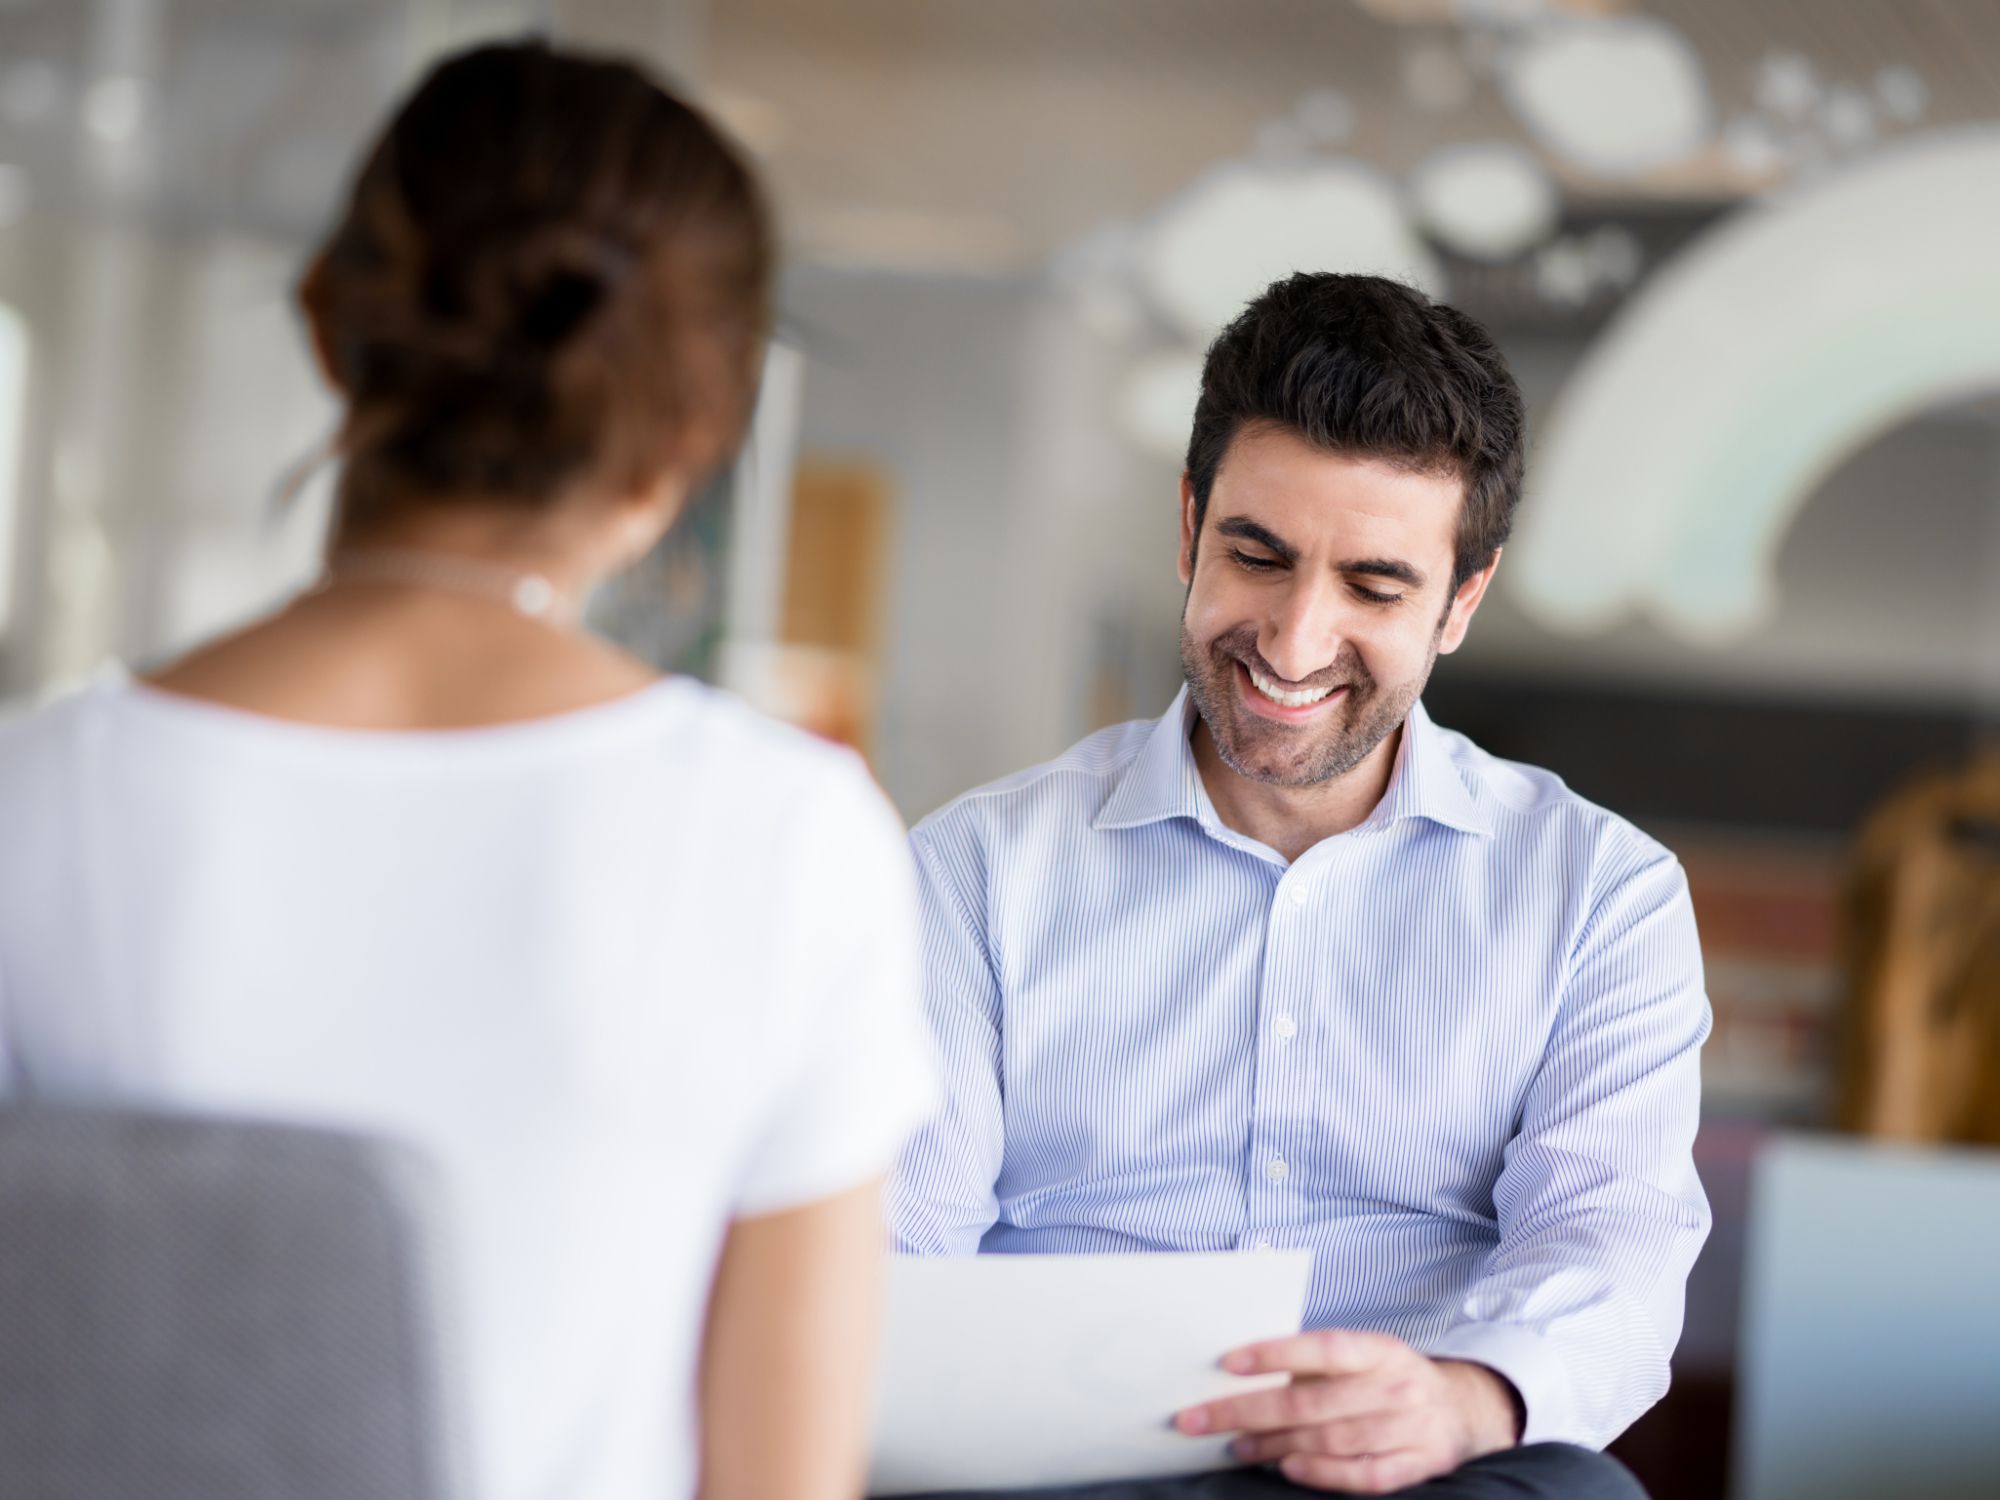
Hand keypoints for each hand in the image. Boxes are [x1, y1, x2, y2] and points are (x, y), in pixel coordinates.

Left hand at [1173, 1330, 1519, 1493]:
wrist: (1465, 1408)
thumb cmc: (1393, 1379)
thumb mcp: (1365, 1357)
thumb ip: (1316, 1365)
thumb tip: (1245, 1375)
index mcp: (1381, 1349)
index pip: (1323, 1347)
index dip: (1276, 1353)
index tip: (1228, 1362)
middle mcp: (1398, 1385)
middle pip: (1314, 1401)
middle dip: (1249, 1410)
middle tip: (1203, 1418)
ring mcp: (1411, 1428)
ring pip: (1330, 1439)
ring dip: (1274, 1444)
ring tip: (1236, 1446)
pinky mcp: (1419, 1464)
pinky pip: (1364, 1475)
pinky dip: (1322, 1473)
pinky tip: (1287, 1468)